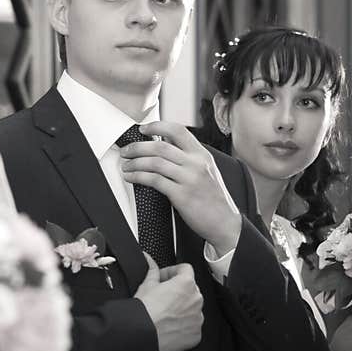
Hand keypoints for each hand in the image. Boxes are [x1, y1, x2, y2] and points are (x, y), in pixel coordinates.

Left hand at [120, 121, 240, 254]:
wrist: (225, 223)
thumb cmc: (214, 199)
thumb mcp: (207, 170)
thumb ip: (189, 157)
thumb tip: (165, 144)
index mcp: (202, 155)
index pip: (178, 130)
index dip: (157, 126)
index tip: (143, 129)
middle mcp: (196, 163)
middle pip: (160, 146)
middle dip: (137, 147)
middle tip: (127, 150)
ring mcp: (189, 179)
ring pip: (155, 163)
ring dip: (135, 163)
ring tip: (126, 165)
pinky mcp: (181, 195)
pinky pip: (154, 181)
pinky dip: (138, 177)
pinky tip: (131, 177)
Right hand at [135, 253, 203, 350]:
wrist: (142, 335)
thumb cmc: (144, 312)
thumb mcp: (146, 285)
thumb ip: (152, 270)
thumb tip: (150, 261)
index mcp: (186, 283)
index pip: (185, 269)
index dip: (172, 271)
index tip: (164, 278)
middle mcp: (196, 300)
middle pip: (190, 289)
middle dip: (177, 290)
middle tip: (162, 296)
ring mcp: (198, 318)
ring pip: (192, 308)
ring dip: (182, 308)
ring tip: (164, 313)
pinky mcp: (195, 334)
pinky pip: (192, 325)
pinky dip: (183, 325)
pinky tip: (169, 325)